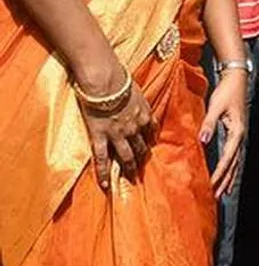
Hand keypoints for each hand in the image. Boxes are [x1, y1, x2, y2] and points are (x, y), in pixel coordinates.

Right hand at [76, 61, 155, 189]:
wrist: (105, 81)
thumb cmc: (120, 80)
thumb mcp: (136, 90)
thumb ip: (138, 101)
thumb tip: (136, 100)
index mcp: (144, 115)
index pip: (150, 132)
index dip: (149, 141)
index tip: (149, 148)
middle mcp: (134, 127)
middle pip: (140, 147)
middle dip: (142, 158)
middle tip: (142, 169)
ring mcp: (118, 134)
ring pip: (126, 156)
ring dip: (129, 168)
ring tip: (131, 179)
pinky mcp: (100, 137)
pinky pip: (102, 159)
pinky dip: (104, 173)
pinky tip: (105, 185)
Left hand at [201, 68, 247, 197]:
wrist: (237, 79)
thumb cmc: (227, 91)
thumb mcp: (216, 106)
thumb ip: (209, 123)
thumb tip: (203, 140)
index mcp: (237, 132)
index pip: (228, 158)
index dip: (219, 174)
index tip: (211, 186)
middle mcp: (240, 137)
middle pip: (234, 165)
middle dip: (226, 181)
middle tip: (216, 197)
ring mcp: (240, 136)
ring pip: (236, 162)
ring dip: (230, 178)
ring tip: (223, 192)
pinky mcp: (237, 133)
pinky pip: (235, 156)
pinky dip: (231, 168)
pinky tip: (228, 175)